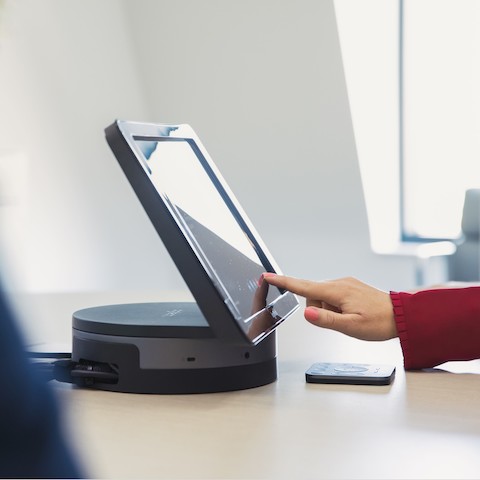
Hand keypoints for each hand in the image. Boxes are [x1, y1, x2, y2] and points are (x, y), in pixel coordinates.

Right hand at [263, 274, 396, 340]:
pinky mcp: (349, 286)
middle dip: (318, 309)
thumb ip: (326, 320)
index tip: (267, 276)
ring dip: (328, 309)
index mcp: (336, 291)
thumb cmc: (379, 323)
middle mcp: (338, 283)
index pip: (302, 286)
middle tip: (340, 320)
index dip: (283, 282)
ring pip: (322, 297)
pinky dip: (335, 306)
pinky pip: (332, 296)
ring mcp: (344, 283)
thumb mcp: (351, 327)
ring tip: (349, 318)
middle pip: (312, 295)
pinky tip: (351, 313)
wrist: (401, 315)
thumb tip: (306, 314)